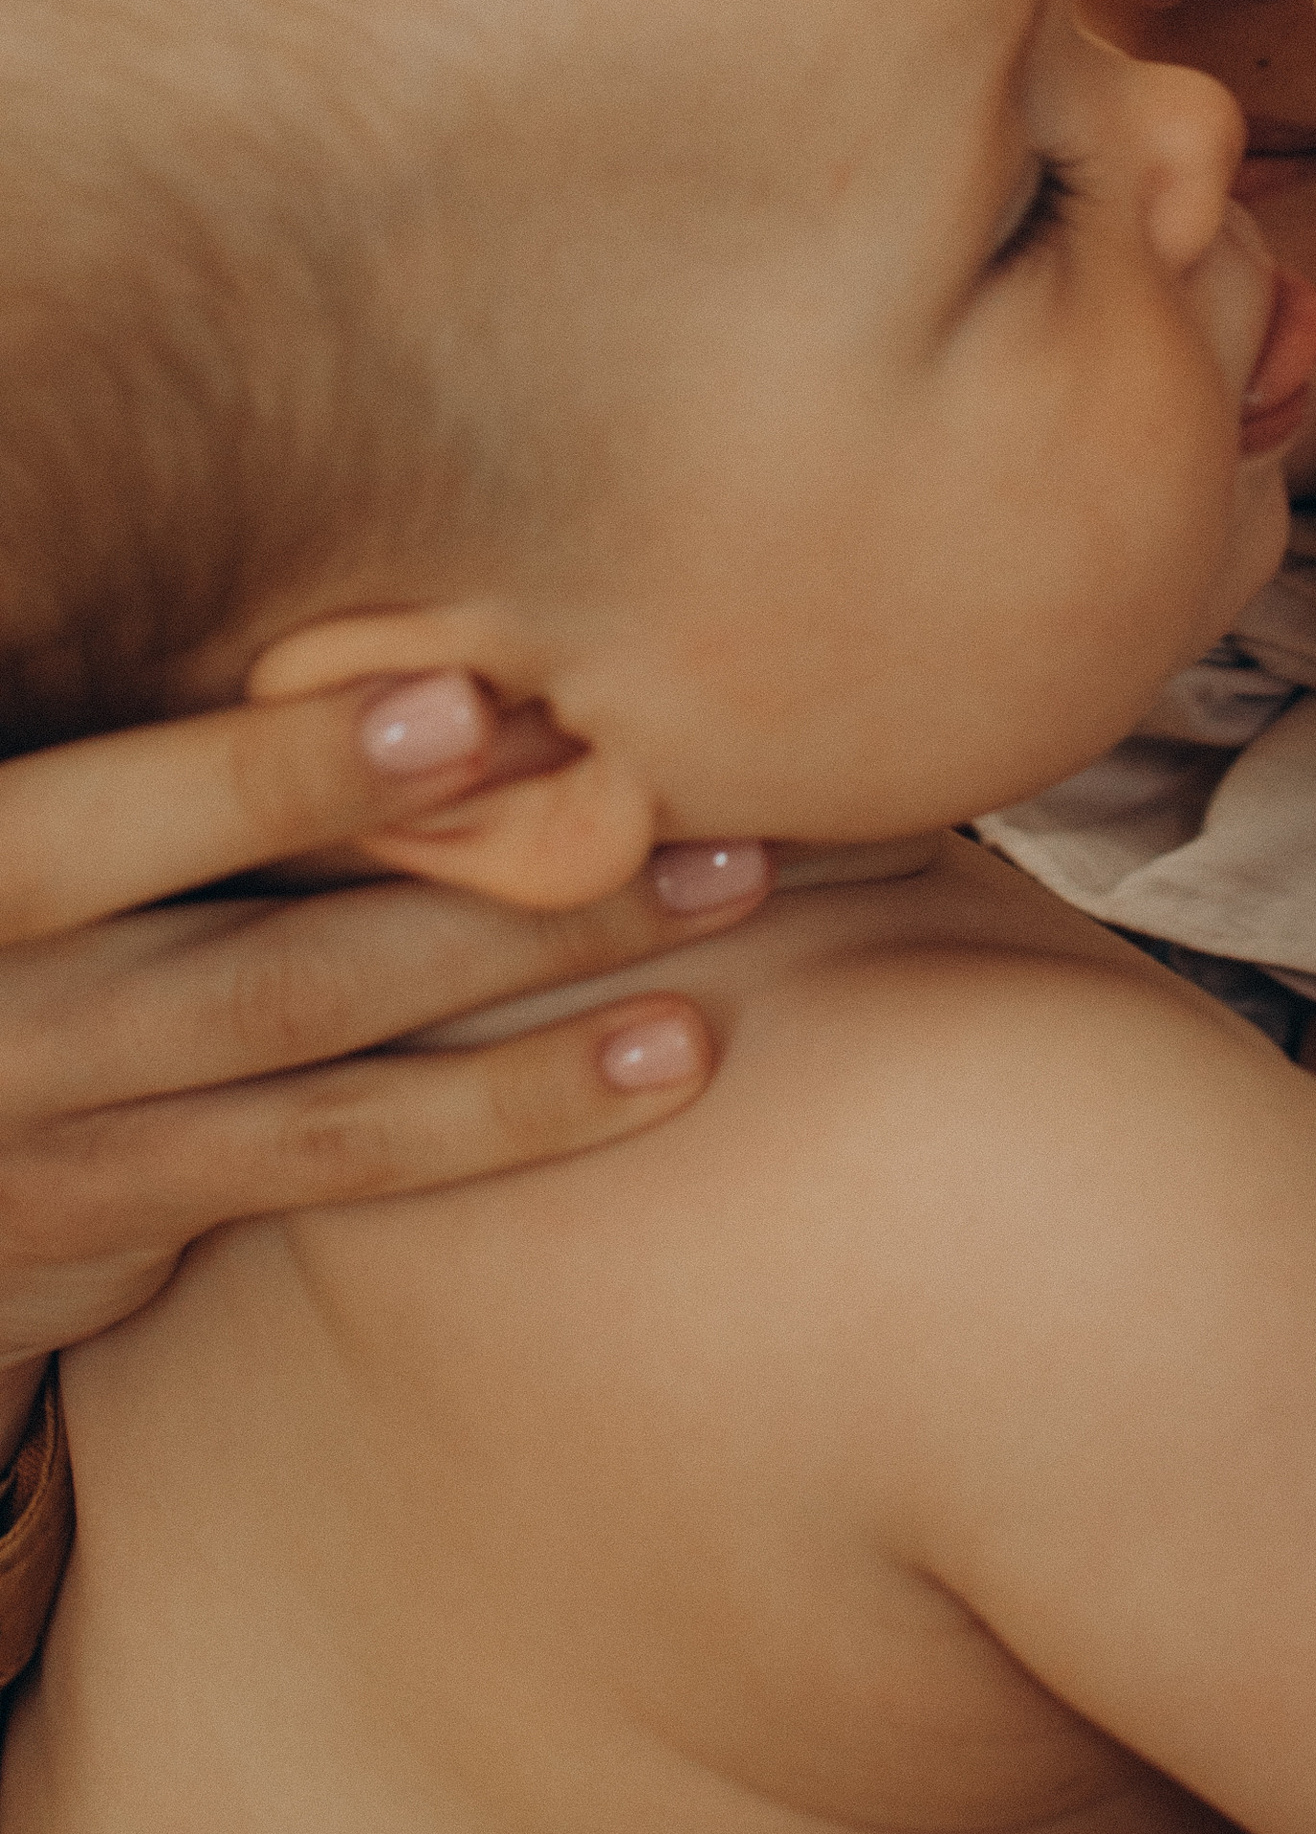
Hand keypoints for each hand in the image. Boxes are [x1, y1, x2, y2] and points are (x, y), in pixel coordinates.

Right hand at [0, 677, 766, 1424]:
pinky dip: (507, 1110)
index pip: (113, 821)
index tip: (461, 701)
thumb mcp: (33, 803)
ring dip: (543, 982)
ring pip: (324, 1063)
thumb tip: (428, 612)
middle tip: (662, 788)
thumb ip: (150, 735)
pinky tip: (658, 1062)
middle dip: (474, 875)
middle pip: (259, 953)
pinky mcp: (112, 1221)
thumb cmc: (2, 903)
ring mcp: (45, 1135)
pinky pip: (333, 1164)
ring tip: (725, 891)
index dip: (282, 773)